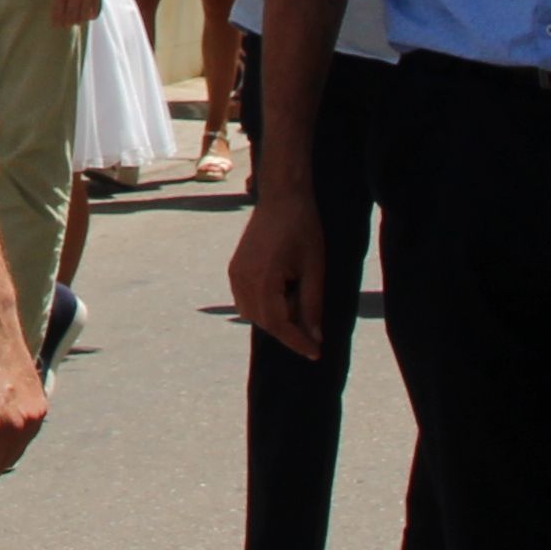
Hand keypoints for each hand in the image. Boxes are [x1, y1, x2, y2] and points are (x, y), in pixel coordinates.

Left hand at [45, 0, 108, 36]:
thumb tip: (62, 5)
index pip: (58, 12)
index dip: (57, 21)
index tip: (56, 25)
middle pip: (70, 17)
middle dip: (67, 23)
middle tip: (66, 25)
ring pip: (83, 17)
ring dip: (79, 20)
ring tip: (77, 20)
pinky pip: (95, 11)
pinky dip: (91, 15)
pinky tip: (88, 14)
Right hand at [226, 190, 326, 355]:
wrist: (282, 197)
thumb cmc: (303, 228)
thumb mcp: (315, 269)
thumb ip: (312, 305)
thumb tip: (315, 337)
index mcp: (264, 279)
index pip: (278, 324)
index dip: (298, 341)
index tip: (316, 352)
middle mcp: (243, 279)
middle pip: (264, 322)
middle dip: (288, 331)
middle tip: (313, 329)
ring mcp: (235, 273)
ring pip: (251, 314)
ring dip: (274, 319)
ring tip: (297, 304)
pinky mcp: (234, 268)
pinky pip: (245, 300)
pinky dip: (262, 307)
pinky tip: (282, 295)